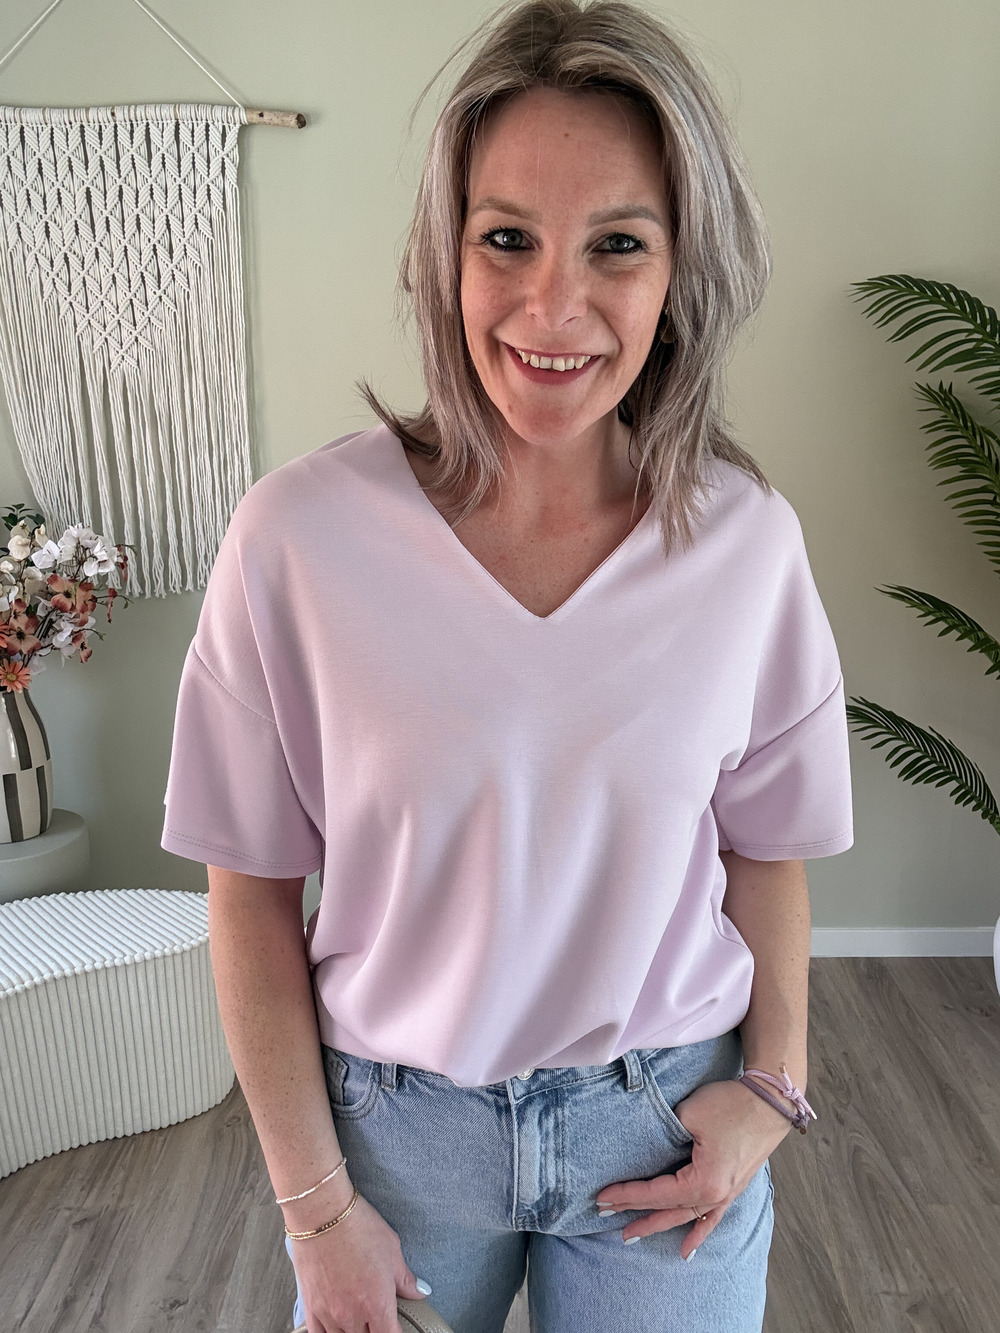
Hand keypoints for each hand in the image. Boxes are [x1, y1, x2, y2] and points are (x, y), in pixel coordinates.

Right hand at [289, 1191, 429, 1332]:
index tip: (396, 1325)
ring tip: (357, 1316)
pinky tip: (335, 1326)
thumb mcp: (392, 1249)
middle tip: (376, 1315)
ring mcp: (329, 1314)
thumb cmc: (358, 1227)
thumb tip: (420, 1292)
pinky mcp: (310, 1307)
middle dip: (374, 1328)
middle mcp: (353, 1315)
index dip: (395, 1332)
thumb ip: (405, 1278)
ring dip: (353, 1329)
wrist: (322, 1214)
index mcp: (378, 1304)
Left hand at [594, 1079, 790, 1258]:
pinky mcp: (734, 1186)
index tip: (602, 1197)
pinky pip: (712, 1217)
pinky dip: (698, 1233)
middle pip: (667, 1208)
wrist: (770, 1102)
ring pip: (686, 1216)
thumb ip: (666, 1132)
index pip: (657, 1192)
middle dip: (635, 1212)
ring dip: (659, 1224)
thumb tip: (652, 1143)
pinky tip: (686, 1251)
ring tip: (632, 1236)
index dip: (628, 1194)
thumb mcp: (689, 1115)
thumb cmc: (731, 1106)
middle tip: (605, 1215)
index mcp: (704, 1181)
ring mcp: (726, 1194)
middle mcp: (715, 1195)